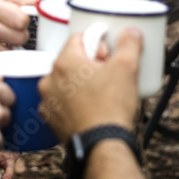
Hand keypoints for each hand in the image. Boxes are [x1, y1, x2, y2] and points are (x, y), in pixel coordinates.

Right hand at [0, 0, 35, 61]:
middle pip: (19, 37)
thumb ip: (21, 0)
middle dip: (21, 34)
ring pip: (11, 51)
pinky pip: (0, 58)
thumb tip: (41, 2)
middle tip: (14, 30)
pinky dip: (3, 53)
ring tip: (6, 37)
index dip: (25, 20)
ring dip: (13, 45)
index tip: (20, 19)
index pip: (21, 20)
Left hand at [38, 28, 141, 143]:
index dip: (98, 45)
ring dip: (81, 84)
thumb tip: (131, 32)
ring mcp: (48, 100)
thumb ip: (129, 44)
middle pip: (72, 60)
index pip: (79, 38)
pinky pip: (62, 101)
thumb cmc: (110, 108)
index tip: (109, 57)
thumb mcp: (127, 68)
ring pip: (66, 82)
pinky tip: (90, 108)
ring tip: (101, 95)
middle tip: (108, 78)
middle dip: (90, 65)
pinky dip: (73, 102)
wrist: (102, 145)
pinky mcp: (51, 118)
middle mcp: (50, 79)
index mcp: (64, 62)